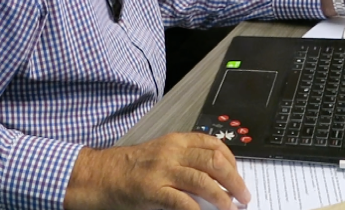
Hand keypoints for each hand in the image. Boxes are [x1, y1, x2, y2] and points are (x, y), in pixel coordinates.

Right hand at [64, 132, 249, 209]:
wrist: (100, 175)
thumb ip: (184, 160)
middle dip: (234, 180)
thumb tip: (214, 178)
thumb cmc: (130, 168)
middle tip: (244, 196)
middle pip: (213, 161)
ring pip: (203, 180)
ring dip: (223, 197)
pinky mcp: (152, 190)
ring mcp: (162, 170)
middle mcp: (171, 152)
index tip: (237, 175)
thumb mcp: (160, 155)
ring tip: (232, 208)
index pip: (213, 143)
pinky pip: (182, 201)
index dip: (231, 160)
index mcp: (175, 141)